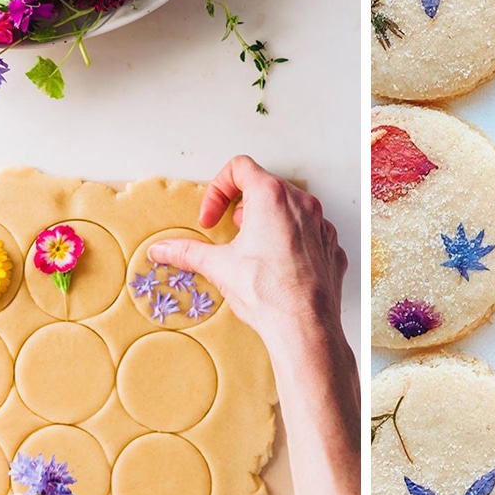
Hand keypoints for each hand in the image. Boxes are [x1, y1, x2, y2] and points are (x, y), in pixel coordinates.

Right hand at [148, 155, 348, 355]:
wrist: (304, 326)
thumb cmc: (269, 293)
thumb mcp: (218, 267)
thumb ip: (186, 252)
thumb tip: (162, 249)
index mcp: (271, 197)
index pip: (240, 167)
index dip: (218, 189)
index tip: (213, 216)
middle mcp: (301, 204)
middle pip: (267, 185)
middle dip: (243, 205)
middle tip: (233, 231)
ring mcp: (321, 225)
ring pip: (291, 208)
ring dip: (269, 221)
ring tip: (255, 249)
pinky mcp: (331, 246)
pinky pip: (309, 232)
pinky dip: (292, 241)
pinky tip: (279, 266)